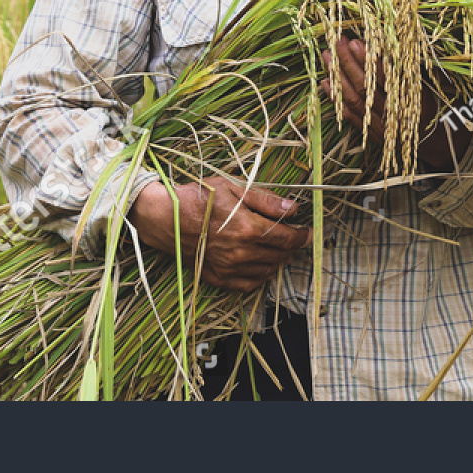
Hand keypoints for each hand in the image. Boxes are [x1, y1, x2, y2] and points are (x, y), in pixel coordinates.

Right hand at [127, 176, 310, 291]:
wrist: (165, 217)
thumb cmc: (198, 198)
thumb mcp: (234, 188)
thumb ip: (267, 201)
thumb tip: (294, 208)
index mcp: (248, 228)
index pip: (287, 238)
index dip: (302, 236)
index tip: (307, 231)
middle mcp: (241, 253)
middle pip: (280, 256)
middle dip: (292, 247)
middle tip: (295, 238)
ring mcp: (229, 268)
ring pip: (267, 271)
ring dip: (278, 261)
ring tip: (280, 250)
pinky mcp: (217, 277)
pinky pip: (248, 285)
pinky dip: (260, 277)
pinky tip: (262, 266)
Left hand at [320, 37, 471, 171]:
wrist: (436, 143)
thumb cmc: (434, 105)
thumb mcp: (429, 84)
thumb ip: (411, 66)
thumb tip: (391, 39)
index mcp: (411, 97)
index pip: (387, 76)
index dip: (370, 59)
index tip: (357, 41)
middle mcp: (395, 112)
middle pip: (367, 86)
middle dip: (348, 62)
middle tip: (336, 43)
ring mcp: (382, 125)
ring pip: (356, 99)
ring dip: (338, 77)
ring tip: (327, 57)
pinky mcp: (373, 133)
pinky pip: (351, 116)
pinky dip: (337, 100)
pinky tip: (325, 84)